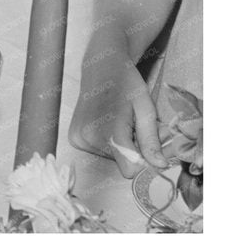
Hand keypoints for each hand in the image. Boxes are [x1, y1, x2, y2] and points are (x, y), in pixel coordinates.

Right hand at [68, 43, 165, 176]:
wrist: (101, 65)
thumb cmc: (126, 83)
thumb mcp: (146, 109)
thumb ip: (151, 140)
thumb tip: (160, 166)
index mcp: (106, 132)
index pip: (131, 169)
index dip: (144, 160)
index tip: (148, 143)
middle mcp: (87, 138)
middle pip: (122, 163)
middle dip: (135, 150)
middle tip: (135, 127)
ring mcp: (78, 138)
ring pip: (112, 158)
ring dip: (123, 145)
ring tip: (123, 123)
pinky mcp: (74, 138)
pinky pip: (100, 151)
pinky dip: (110, 142)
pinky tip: (109, 123)